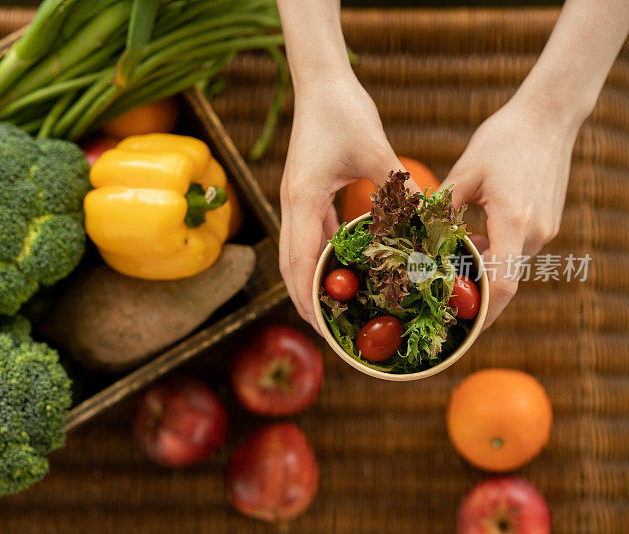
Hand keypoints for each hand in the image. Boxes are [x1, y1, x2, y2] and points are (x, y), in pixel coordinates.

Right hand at [279, 74, 416, 328]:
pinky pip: (312, 236)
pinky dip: (322, 259)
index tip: (322, 327)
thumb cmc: (344, 111)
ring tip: (337, 310)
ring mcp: (297, 201)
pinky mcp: (307, 195)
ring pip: (298, 254)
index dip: (307, 297)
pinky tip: (344, 270)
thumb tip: (427, 222)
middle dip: (306, 300)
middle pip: (291, 265)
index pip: (298, 260)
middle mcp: (293, 205)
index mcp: (303, 198)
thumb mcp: (375, 149)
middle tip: (330, 332)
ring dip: (312, 283)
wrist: (322, 84)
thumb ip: (398, 186)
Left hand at [443, 95, 579, 328]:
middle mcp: (535, 232)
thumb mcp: (464, 172)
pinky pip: (516, 249)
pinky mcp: (546, 222)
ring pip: (510, 266)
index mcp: (514, 220)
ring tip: (446, 273)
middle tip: (443, 308)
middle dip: (476, 298)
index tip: (462, 328)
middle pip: (505, 281)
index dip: (484, 312)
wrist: (548, 117)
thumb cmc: (503, 139)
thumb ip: (442, 209)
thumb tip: (417, 238)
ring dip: (482, 274)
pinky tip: (468, 244)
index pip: (502, 283)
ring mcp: (545, 229)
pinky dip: (494, 254)